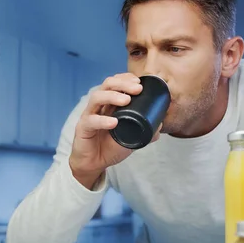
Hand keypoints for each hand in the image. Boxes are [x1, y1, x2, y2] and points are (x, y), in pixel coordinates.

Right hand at [69, 73, 161, 188]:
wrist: (94, 163)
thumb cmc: (110, 147)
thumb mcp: (131, 137)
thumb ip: (145, 131)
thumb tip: (160, 125)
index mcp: (109, 104)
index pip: (115, 83)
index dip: (126, 78)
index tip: (139, 81)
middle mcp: (99, 106)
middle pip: (107, 85)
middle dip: (123, 83)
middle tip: (137, 88)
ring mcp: (89, 115)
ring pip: (96, 98)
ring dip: (112, 96)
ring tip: (126, 100)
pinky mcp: (83, 128)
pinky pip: (91, 121)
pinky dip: (102, 120)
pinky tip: (114, 122)